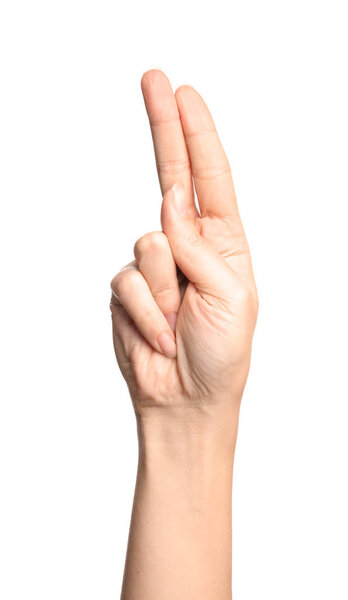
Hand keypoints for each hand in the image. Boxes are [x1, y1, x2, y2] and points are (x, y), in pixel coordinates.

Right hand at [110, 70, 257, 418]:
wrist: (187, 399)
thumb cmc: (222, 353)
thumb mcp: (233, 297)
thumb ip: (200, 247)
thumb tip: (169, 206)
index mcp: (223, 243)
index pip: (209, 177)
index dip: (197, 135)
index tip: (184, 95)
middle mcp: (187, 245)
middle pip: (170, 175)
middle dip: (164, 128)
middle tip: (153, 80)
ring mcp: (155, 266)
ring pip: (146, 245)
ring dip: (165, 291)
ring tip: (179, 321)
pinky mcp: (128, 288)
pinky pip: (127, 282)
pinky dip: (146, 313)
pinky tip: (159, 332)